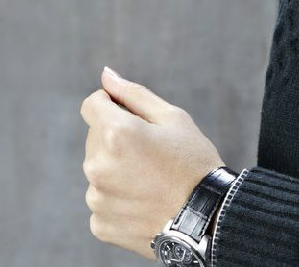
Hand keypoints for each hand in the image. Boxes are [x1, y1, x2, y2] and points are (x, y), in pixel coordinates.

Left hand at [81, 66, 224, 258]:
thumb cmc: (192, 161)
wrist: (206, 218)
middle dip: (116, 137)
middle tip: (151, 151)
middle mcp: (98, 166)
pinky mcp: (99, 224)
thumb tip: (106, 75)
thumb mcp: (172, 118)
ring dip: (116, 168)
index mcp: (115, 133)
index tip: (131, 115)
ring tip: (151, 179)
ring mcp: (97, 198)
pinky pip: (103, 199)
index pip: (92, 105)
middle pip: (95, 138)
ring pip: (99, 169)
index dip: (111, 103)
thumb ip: (133, 94)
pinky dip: (119, 197)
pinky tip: (145, 200)